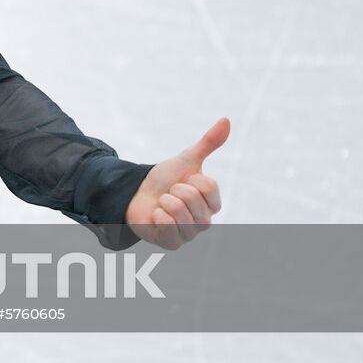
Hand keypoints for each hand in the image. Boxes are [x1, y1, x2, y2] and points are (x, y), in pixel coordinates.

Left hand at [125, 117, 228, 249]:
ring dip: (167, 204)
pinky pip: (170, 232)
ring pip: (185, 219)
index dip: (191, 180)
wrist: (136, 193)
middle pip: (196, 205)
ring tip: (162, 202)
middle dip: (176, 192)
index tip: (182, 180)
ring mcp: (188, 234)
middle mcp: (204, 222)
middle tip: (169, 192)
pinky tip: (156, 214)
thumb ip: (208, 143)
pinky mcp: (171, 243)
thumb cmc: (164, 179)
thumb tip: (226, 119)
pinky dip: (160, 218)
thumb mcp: (186, 159)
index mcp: (211, 203)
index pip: (210, 189)